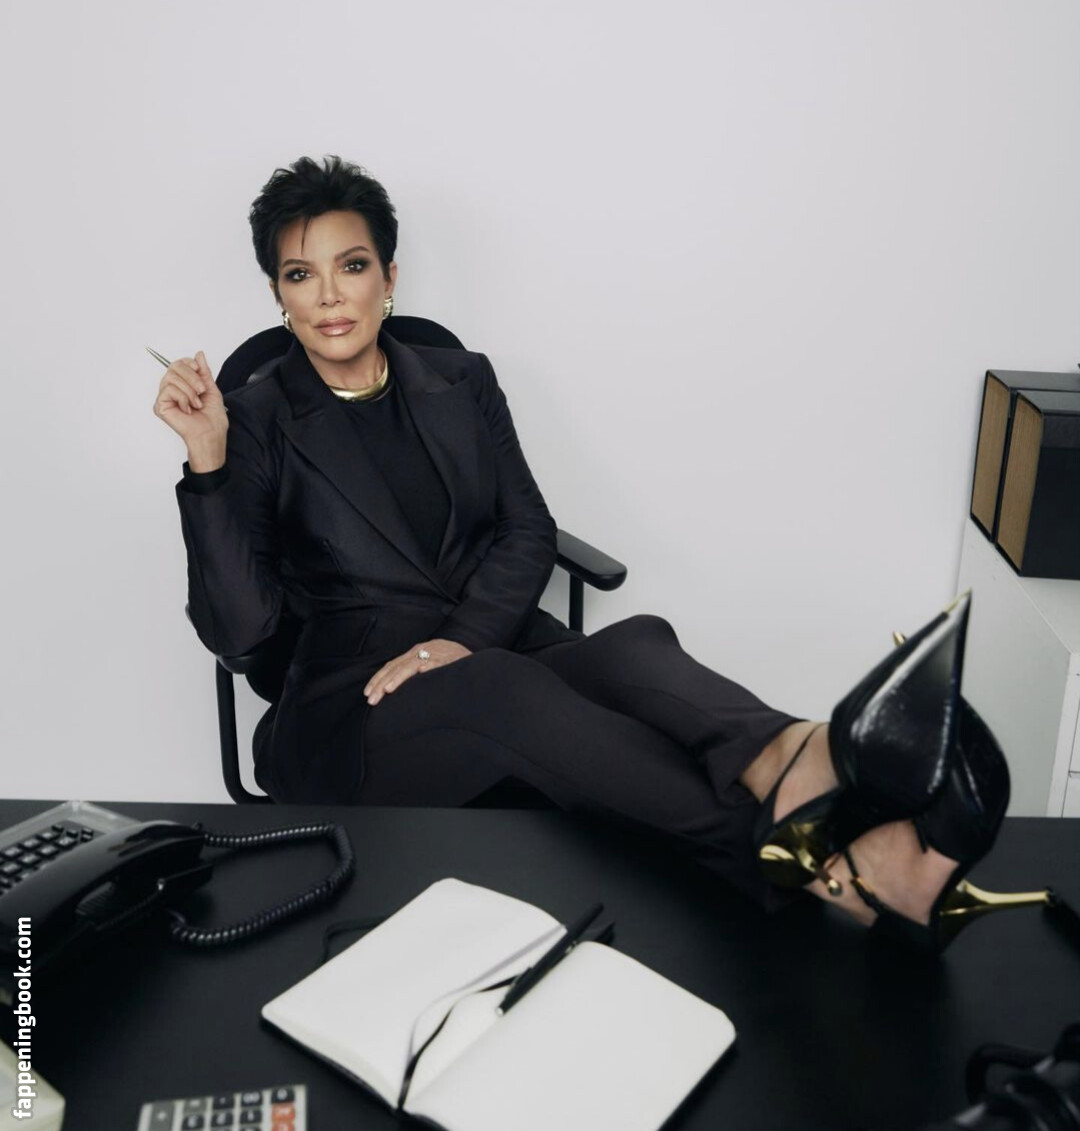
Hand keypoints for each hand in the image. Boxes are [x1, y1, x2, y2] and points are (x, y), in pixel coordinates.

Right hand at [153, 350, 228, 464]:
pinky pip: (168, 390)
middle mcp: (171, 390)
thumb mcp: (210, 388)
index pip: (178, 364)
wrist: (211, 435)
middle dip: (191, 377)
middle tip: (202, 390)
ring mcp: (165, 398)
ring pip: (171, 377)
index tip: (198, 368)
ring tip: (197, 403)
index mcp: (183, 386)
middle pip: (173, 367)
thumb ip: (203, 371)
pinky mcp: (160, 406)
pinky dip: (183, 398)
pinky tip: (188, 409)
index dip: (188, 363)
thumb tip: (198, 354)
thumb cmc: (212, 418)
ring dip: (189, 390)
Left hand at [364, 639, 471, 705]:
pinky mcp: (450, 658)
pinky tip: (421, 672)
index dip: (378, 679)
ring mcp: (435, 653)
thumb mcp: (428, 665)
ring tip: (387, 690)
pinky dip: (429, 666)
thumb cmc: (450, 665)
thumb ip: (413, 674)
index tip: (367, 693)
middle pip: (397, 666)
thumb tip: (390, 691)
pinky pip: (438, 662)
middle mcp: (422, 651)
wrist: (475, 658)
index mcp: (415, 652)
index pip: (392, 665)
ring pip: (412, 664)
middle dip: (381, 683)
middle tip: (371, 699)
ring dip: (399, 678)